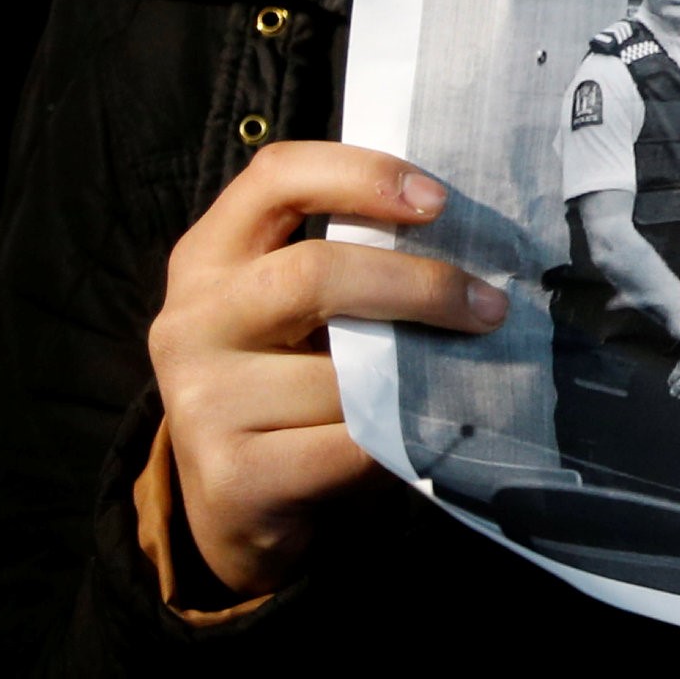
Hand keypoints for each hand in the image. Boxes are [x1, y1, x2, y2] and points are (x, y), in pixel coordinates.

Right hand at [149, 143, 508, 597]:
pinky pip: (348, 444)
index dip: (363, 174)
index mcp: (209, 258)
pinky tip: (414, 438)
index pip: (275, 177)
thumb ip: (355, 262)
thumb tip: (477, 239)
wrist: (248, 505)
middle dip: (419, 286)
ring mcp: (199, 404)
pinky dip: (398, 438)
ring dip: (411, 381)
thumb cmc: (295, 381)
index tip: (440, 201)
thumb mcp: (305, 311)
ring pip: (338, 376)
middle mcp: (188, 322)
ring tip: (447, 384)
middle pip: (312, 275)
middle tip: (490, 306)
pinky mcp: (230, 478)